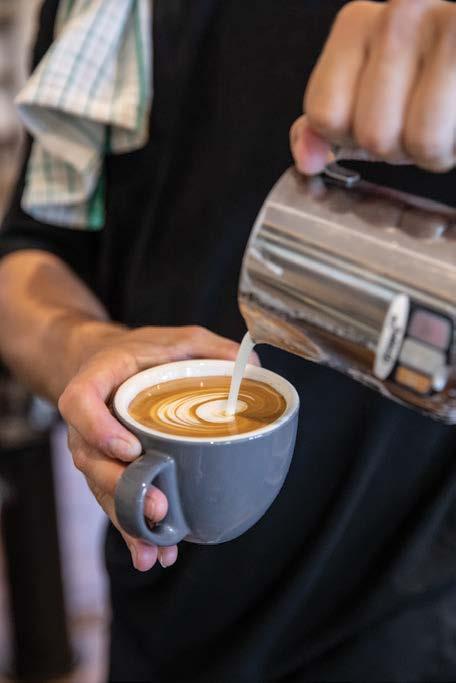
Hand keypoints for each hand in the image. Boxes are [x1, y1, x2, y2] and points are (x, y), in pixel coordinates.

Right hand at [59, 325, 249, 570]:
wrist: (109, 364)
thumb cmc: (144, 351)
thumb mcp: (179, 338)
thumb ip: (212, 348)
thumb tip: (254, 368)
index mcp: (98, 379)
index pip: (79, 402)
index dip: (98, 428)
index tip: (131, 447)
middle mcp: (88, 421)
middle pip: (91, 460)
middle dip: (122, 489)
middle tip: (159, 508)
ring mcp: (94, 450)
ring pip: (101, 490)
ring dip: (127, 521)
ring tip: (156, 548)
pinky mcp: (108, 470)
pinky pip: (114, 501)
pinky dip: (132, 530)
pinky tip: (154, 553)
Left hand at [291, 0, 455, 173]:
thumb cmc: (426, 77)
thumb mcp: (364, 97)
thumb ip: (329, 122)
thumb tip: (307, 159)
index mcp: (357, 24)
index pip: (324, 115)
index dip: (349, 136)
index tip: (376, 116)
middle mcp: (400, 13)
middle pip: (373, 135)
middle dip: (398, 148)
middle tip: (419, 120)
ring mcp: (450, 25)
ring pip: (421, 141)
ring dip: (436, 151)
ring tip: (446, 120)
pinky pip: (448, 139)